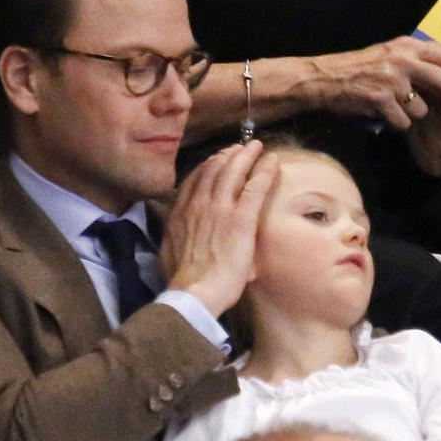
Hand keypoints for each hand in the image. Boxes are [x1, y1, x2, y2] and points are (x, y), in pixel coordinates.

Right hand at [162, 140, 278, 315]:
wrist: (193, 293)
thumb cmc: (182, 282)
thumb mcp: (167, 255)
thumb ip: (173, 241)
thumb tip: (172, 243)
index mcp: (180, 214)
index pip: (194, 180)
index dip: (207, 166)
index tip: (216, 160)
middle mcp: (198, 205)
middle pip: (214, 169)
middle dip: (227, 155)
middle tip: (239, 148)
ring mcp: (220, 209)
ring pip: (234, 171)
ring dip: (246, 156)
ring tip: (256, 147)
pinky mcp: (241, 219)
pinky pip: (255, 187)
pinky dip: (265, 171)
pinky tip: (273, 162)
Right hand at [309, 37, 440, 129]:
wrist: (324, 78)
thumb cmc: (356, 68)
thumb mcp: (387, 53)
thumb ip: (413, 58)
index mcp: (408, 46)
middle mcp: (404, 60)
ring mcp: (393, 80)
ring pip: (422, 109)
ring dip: (412, 114)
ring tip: (397, 110)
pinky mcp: (381, 100)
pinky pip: (403, 122)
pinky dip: (395, 123)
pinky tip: (383, 116)